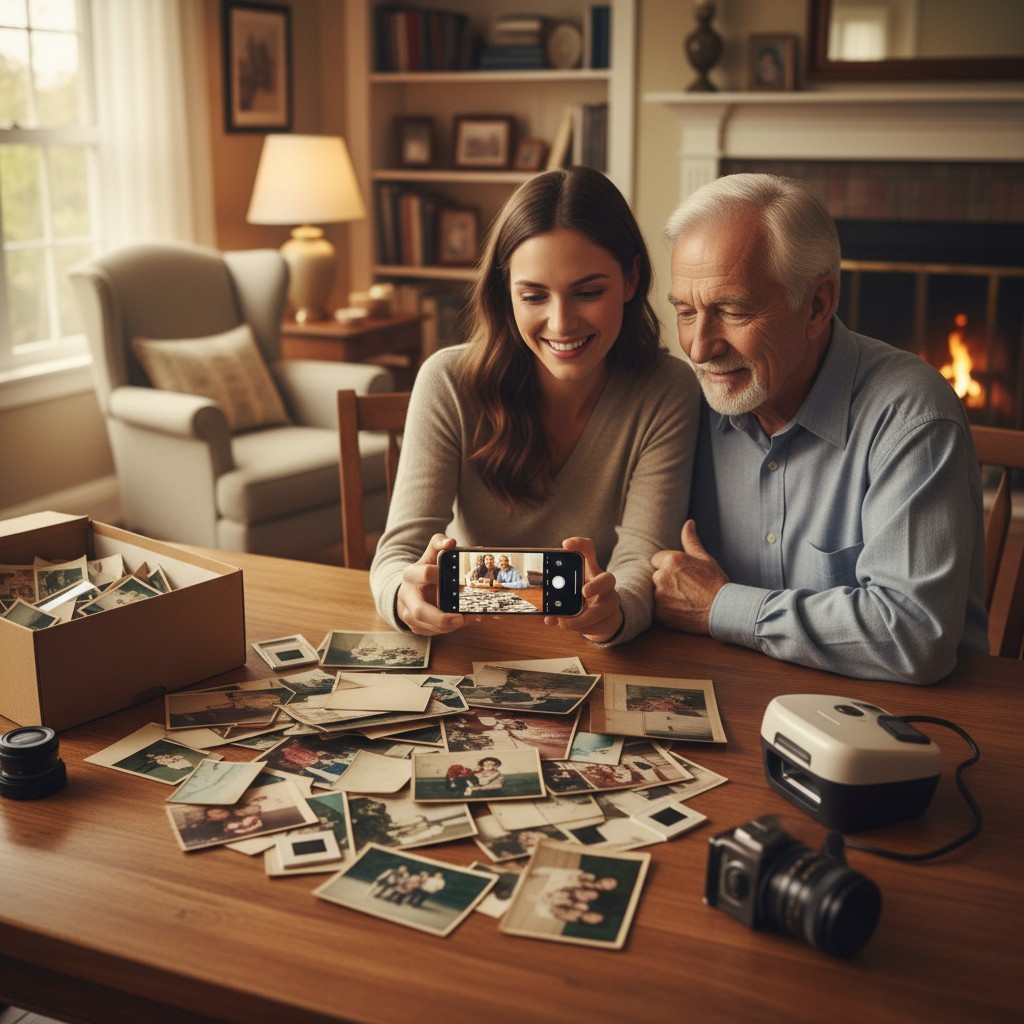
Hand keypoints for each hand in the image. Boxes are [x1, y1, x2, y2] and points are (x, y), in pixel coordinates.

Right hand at [395, 534, 464, 636]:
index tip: (455, 578)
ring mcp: (408, 614)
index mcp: (410, 575)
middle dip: (441, 618)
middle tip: (461, 618)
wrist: (408, 589)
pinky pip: (432, 632)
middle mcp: (406, 596)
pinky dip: (448, 630)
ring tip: (469, 619)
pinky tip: (463, 622)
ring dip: (449, 626)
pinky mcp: (415, 626)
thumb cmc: (423, 571)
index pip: (424, 574)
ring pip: (427, 626)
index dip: (439, 574)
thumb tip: (451, 542)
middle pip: (420, 611)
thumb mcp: (429, 554)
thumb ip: (439, 543)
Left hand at [545, 537, 622, 642]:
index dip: (579, 544)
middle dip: (596, 585)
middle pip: (607, 579)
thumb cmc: (581, 599)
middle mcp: (603, 582)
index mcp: (590, 569)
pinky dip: (582, 628)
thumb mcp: (568, 595)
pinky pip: (598, 624)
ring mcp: (611, 600)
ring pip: (601, 609)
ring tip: (564, 623)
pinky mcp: (612, 617)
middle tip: (584, 592)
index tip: (565, 544)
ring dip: (582, 618)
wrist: (602, 617)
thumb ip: (557, 602)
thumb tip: (548, 617)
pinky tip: (572, 628)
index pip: (588, 550)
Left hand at [651, 520, 727, 634]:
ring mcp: (659, 596)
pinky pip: (658, 609)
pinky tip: (682, 609)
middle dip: (666, 580)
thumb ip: (691, 540)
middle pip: (656, 576)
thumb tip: (688, 523)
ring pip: (656, 593)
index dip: (669, 566)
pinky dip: (666, 610)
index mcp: (671, 560)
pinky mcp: (659, 613)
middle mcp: (661, 576)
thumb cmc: (715, 583)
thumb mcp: (704, 558)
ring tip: (685, 599)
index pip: (657, 559)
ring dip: (665, 595)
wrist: (723, 610)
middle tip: (686, 588)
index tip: (682, 574)